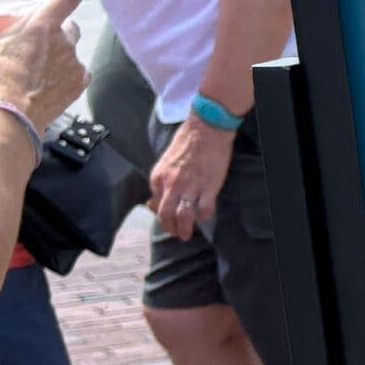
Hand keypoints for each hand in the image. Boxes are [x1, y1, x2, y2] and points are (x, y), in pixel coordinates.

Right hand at [0, 0, 91, 131]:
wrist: (14, 118)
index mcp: (44, 25)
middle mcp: (65, 41)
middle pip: (67, 24)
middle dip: (55, 27)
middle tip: (33, 37)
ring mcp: (75, 64)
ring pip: (71, 49)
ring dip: (58, 51)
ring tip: (34, 63)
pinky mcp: (80, 84)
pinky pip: (76, 72)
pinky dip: (64, 73)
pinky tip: (46, 80)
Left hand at [147, 117, 235, 239]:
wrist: (206, 129)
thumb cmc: (187, 141)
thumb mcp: (166, 161)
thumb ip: (163, 180)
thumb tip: (159, 197)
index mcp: (159, 177)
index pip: (156, 204)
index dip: (161, 215)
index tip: (168, 219)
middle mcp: (172, 184)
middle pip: (166, 215)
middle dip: (170, 228)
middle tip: (176, 233)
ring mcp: (191, 187)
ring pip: (184, 216)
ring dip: (184, 229)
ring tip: (187, 234)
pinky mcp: (209, 187)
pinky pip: (205, 210)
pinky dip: (203, 216)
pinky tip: (204, 215)